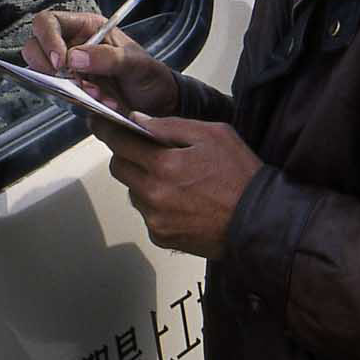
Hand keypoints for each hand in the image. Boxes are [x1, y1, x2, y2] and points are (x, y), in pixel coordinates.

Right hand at [25, 10, 179, 116]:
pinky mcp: (68, 90)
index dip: (48, 38)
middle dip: (47, 64)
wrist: (156, 104)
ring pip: (42, 72)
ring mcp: (68, 69)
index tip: (61, 61)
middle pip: (35, 46)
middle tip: (68, 79)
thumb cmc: (148, 75)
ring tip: (94, 93)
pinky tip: (95, 102)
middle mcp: (72, 45)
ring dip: (61, 85)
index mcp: (87, 27)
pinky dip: (70, 100)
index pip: (50, 22)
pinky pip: (55, 93)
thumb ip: (108, 57)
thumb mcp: (136, 63)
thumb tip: (74, 57)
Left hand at [92, 114, 261, 259]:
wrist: (259, 221)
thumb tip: (137, 120)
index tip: (99, 122)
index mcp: (164, 165)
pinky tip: (181, 200)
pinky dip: (156, 204)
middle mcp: (153, 195)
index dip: (108, 131)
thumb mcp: (213, 134)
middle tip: (147, 150)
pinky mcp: (162, 238)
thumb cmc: (240, 173)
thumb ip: (171, 126)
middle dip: (127, 155)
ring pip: (133, 192)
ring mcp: (155, 220)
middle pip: (119, 169)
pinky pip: (147, 215)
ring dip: (142, 181)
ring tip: (173, 178)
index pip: (120, 144)